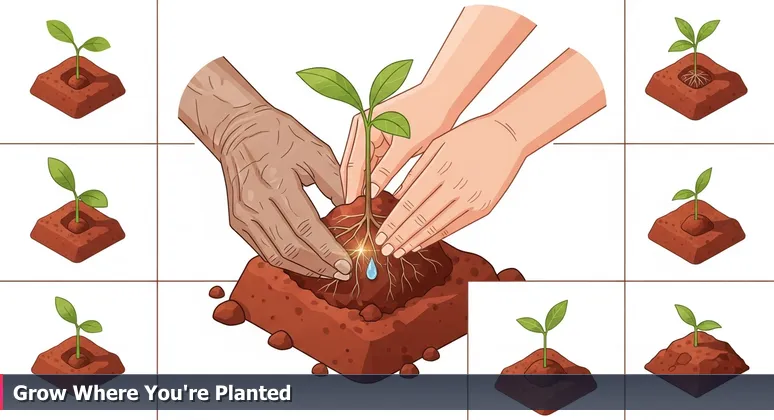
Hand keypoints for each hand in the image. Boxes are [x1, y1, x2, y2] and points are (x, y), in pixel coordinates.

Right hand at [221, 108, 352, 279]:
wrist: (238, 128)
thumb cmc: (278, 134)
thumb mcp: (315, 149)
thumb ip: (336, 181)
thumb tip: (352, 210)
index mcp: (277, 182)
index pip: (306, 228)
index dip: (328, 251)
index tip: (347, 263)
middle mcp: (256, 202)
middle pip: (290, 248)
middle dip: (320, 265)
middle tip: (342, 272)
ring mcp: (243, 215)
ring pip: (274, 255)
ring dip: (303, 268)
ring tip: (325, 271)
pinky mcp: (237, 221)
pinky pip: (262, 250)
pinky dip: (285, 259)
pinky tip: (304, 261)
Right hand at [340, 84, 453, 202]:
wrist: (443, 97)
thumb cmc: (428, 115)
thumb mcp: (407, 145)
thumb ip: (387, 168)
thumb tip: (372, 192)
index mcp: (363, 125)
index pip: (353, 163)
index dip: (352, 187)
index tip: (351, 208)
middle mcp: (361, 128)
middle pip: (352, 165)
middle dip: (353, 188)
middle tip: (354, 214)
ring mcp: (369, 133)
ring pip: (361, 167)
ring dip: (363, 185)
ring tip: (363, 209)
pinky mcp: (379, 140)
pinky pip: (372, 164)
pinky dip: (373, 179)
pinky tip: (375, 196)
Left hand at [374, 116, 523, 257]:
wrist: (508, 137)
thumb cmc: (468, 136)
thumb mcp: (438, 144)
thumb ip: (416, 171)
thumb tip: (395, 196)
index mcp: (441, 168)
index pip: (410, 204)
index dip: (393, 223)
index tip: (380, 236)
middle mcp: (456, 187)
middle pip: (421, 219)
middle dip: (400, 237)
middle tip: (385, 250)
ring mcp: (472, 199)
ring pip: (437, 226)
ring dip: (416, 241)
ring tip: (400, 251)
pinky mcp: (483, 208)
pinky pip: (455, 226)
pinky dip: (436, 236)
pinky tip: (421, 242)